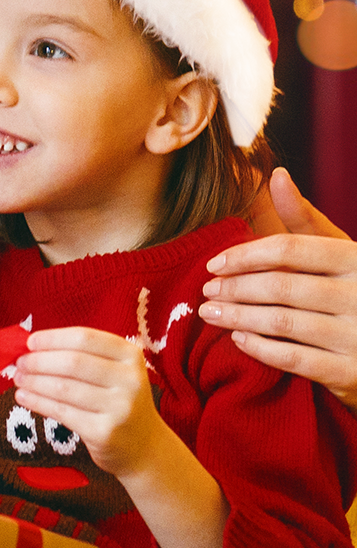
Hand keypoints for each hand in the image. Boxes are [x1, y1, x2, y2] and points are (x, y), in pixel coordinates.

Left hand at [14, 327, 163, 477]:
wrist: (144, 448)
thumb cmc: (117, 400)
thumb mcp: (113, 372)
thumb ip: (81, 355)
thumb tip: (31, 346)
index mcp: (130, 355)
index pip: (84, 338)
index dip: (53, 338)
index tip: (30, 341)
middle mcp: (130, 379)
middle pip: (72, 362)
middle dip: (38, 361)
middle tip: (19, 363)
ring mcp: (120, 407)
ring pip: (63, 388)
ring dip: (34, 381)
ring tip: (18, 378)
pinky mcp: (104, 432)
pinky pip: (62, 412)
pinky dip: (37, 402)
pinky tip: (23, 397)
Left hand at [200, 168, 356, 406]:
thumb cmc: (354, 294)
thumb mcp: (340, 254)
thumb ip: (305, 220)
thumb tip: (277, 174)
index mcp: (356, 259)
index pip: (289, 250)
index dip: (245, 256)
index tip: (212, 265)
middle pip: (281, 286)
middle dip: (235, 288)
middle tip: (206, 293)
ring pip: (282, 321)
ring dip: (238, 317)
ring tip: (210, 314)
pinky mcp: (352, 372)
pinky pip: (295, 359)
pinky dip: (260, 348)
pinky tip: (238, 340)